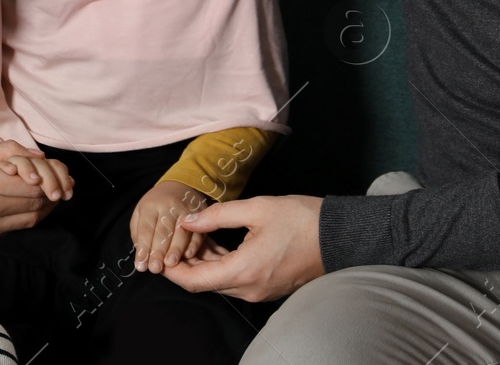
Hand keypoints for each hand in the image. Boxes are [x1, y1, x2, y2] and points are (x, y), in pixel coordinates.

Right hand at [0, 140, 62, 244]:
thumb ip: (8, 151)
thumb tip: (38, 156)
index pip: (33, 181)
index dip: (52, 177)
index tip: (58, 172)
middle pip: (37, 199)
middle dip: (55, 190)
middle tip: (63, 183)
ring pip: (33, 216)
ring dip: (48, 205)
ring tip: (55, 195)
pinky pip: (19, 227)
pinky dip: (33, 216)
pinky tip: (37, 207)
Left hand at [129, 179, 211, 273]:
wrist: (180, 184)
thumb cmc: (157, 204)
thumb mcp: (140, 213)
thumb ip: (138, 233)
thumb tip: (141, 255)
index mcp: (151, 206)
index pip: (146, 229)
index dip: (143, 248)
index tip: (141, 265)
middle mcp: (168, 206)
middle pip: (163, 231)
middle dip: (159, 251)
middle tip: (155, 268)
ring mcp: (185, 209)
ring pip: (181, 231)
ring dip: (176, 249)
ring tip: (170, 264)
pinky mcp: (200, 214)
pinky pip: (198, 230)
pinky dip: (194, 244)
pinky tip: (188, 255)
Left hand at [161, 194, 324, 301]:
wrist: (338, 236)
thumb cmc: (301, 219)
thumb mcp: (257, 208)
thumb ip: (218, 215)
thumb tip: (189, 220)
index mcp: (244, 271)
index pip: (194, 282)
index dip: (173, 270)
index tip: (161, 254)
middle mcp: (249, 288)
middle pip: (204, 283)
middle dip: (186, 262)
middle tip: (178, 236)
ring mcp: (260, 290)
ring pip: (220, 281)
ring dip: (204, 262)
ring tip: (197, 233)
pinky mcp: (268, 287)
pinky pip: (236, 280)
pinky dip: (221, 264)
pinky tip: (217, 243)